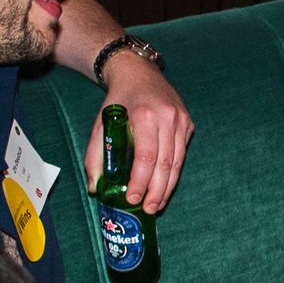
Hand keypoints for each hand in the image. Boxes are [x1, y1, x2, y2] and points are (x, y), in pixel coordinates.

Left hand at [86, 49, 194, 212]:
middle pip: (166, 164)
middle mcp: (167, 118)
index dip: (140, 182)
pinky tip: (165, 186)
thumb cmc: (118, 100)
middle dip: (157, 191)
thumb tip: (95, 188)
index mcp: (145, 116)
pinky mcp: (188, 124)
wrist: (139, 73)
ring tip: (157, 204)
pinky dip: (174, 173)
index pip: (146, 157)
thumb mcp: (101, 123)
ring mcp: (181, 121)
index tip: (132, 199)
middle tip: (148, 209)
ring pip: (178, 162)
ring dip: (168, 187)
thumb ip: (95, 155)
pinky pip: (182, 154)